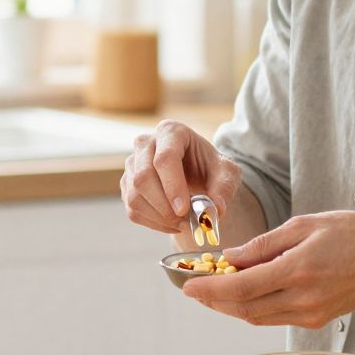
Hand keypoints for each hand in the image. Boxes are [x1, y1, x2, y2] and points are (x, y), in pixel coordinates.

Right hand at [121, 120, 242, 234]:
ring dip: (159, 218)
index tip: (184, 209)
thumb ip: (224, 188)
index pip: (164, 158)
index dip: (172, 186)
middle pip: (143, 178)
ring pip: (134, 196)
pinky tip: (173, 223)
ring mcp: (132, 164)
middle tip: (186, 221)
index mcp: (171, 131)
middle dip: (164, 206)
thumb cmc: (210, 168)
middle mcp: (145, 143)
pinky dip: (154, 223)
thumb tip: (216, 209)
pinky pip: (133, 210)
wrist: (197, 175)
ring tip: (183, 224)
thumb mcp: (226, 173)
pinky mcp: (127, 185)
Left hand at [181, 211, 354, 328]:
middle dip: (213, 300)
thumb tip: (230, 258)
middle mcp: (302, 299)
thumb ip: (264, 245)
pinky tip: (243, 295)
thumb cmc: (351, 234)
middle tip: (193, 289)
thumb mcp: (304, 225)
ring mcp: (309, 314)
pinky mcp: (315, 321)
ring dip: (230, 307)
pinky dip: (253, 308)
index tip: (188, 286)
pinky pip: (274, 318)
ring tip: (212, 292)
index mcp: (298, 270)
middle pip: (244, 308)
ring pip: (256, 317)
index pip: (241, 287)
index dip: (210, 289)